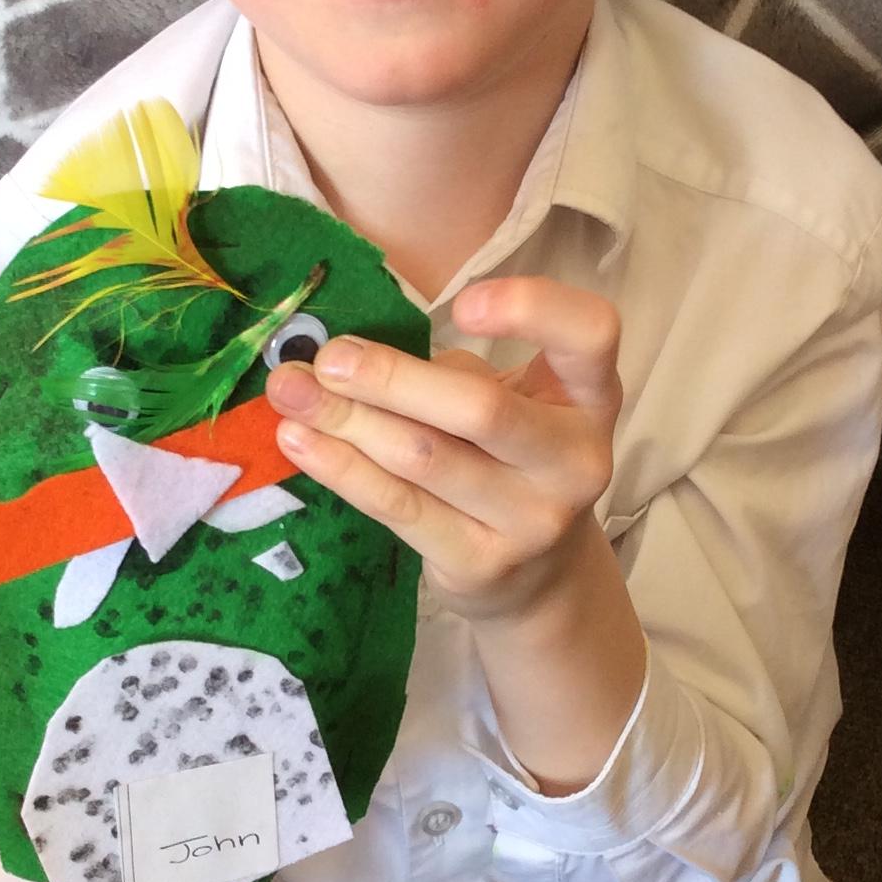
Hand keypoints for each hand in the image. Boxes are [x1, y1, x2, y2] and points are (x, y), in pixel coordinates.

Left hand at [266, 274, 620, 625]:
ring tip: (290, 391)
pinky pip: (397, 506)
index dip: (531, 308)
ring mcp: (532, 520)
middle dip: (391, 378)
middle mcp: (576, 459)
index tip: (461, 305)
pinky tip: (299, 440)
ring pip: (424, 458)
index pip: (590, 333)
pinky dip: (340, 467)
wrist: (542, 576)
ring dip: (346, 419)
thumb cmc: (513, 458)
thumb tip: (346, 358)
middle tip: (328, 357)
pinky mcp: (481, 564)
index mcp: (591, 396)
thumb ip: (460, 374)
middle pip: (481, 409)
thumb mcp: (516, 403)